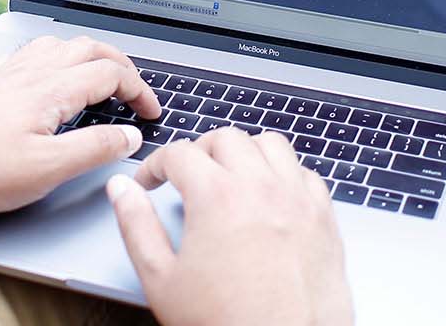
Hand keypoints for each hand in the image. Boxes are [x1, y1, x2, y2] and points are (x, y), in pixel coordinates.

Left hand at [0, 36, 162, 215]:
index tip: (150, 112)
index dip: (139, 90)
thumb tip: (128, 135)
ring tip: (98, 74)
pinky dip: (51, 59)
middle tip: (134, 88)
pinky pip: (27, 56)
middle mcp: (29, 73)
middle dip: (119, 64)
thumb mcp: (48, 169)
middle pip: (87, 48)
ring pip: (56, 45)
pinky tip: (45, 75)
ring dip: (86, 55)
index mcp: (50, 89)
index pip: (110, 73)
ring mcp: (5, 75)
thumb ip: (95, 148)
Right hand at [107, 128, 353, 324]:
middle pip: (226, 138)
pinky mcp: (324, 218)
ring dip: (245, 152)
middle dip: (200, 151)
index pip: (179, 153)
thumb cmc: (227, 323)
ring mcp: (298, 199)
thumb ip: (136, 226)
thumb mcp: (161, 280)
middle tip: (187, 176)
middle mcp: (261, 187)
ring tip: (230, 176)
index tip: (149, 183)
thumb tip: (121, 191)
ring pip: (271, 145)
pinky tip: (271, 195)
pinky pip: (305, 173)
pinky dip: (284, 173)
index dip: (155, 165)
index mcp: (217, 197)